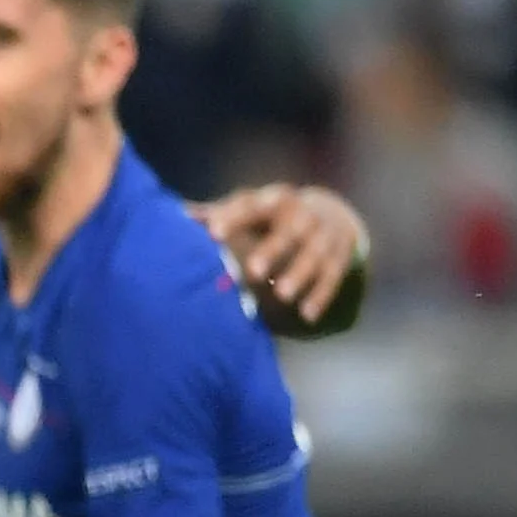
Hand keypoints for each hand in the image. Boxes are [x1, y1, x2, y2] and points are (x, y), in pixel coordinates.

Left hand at [190, 183, 363, 324]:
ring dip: (299, 274)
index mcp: (274, 200)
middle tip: (253, 271)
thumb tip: (177, 216)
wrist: (329, 213)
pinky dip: (321, 296)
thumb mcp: (248, 209)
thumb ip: (215, 215)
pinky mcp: (339, 258)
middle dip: (272, 249)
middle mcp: (302, 215)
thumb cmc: (269, 217)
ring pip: (314, 255)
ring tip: (281, 295)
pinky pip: (333, 277)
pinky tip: (307, 315)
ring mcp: (324, 236)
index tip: (213, 234)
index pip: (253, 206)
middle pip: (289, 231)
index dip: (234, 218)